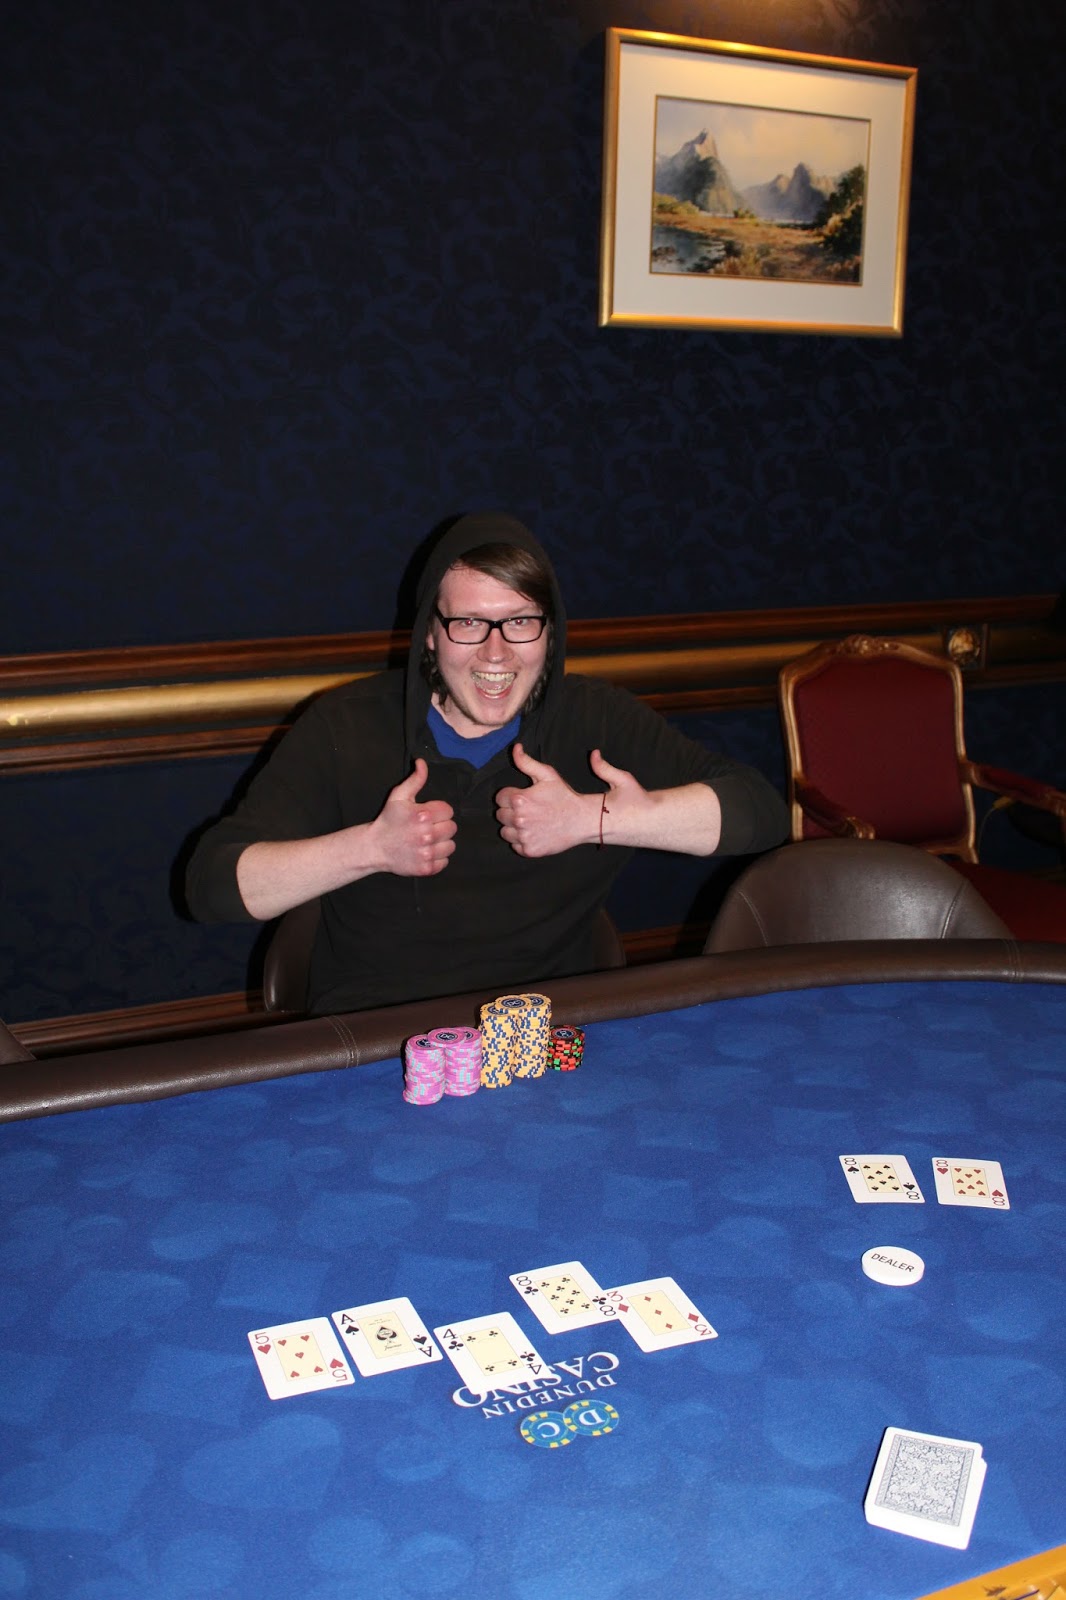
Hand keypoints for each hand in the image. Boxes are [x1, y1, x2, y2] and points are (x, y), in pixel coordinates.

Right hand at [370, 759, 455, 875]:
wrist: (375, 847)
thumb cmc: (388, 820)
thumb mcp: (399, 796)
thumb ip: (415, 780)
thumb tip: (422, 763)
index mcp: (423, 815)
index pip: (448, 811)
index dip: (439, 811)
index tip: (428, 814)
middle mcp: (427, 835)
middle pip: (452, 828)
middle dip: (441, 826)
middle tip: (428, 828)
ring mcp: (427, 853)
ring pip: (451, 846)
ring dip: (441, 843)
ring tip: (427, 840)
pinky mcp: (426, 868)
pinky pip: (445, 861)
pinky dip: (438, 858)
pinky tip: (425, 852)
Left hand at [496, 743, 634, 856]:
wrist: (582, 820)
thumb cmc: (564, 796)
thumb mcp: (548, 775)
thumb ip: (527, 762)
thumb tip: (515, 748)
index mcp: (519, 799)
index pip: (499, 797)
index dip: (511, 796)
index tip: (524, 797)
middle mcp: (519, 819)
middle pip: (500, 815)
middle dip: (511, 811)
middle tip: (529, 809)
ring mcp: (523, 837)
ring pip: (505, 831)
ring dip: (513, 827)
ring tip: (531, 821)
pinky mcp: (529, 850)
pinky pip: (515, 845)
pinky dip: (522, 841)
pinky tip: (535, 833)